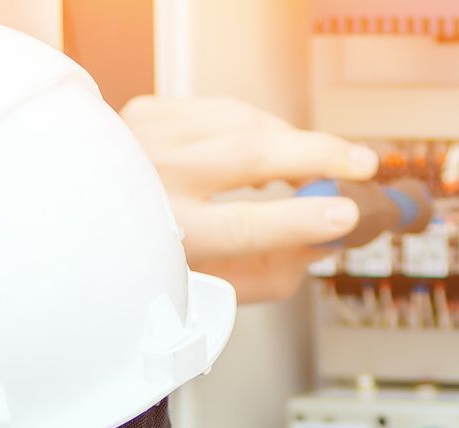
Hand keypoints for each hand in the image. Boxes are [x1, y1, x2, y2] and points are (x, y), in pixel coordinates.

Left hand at [123, 95, 377, 303]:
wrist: (95, 220)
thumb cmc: (164, 261)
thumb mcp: (218, 288)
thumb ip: (277, 269)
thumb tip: (330, 236)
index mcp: (171, 239)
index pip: (243, 226)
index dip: (299, 219)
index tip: (346, 214)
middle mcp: (154, 182)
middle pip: (247, 156)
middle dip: (315, 156)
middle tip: (363, 165)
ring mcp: (149, 138)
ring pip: (242, 122)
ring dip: (292, 140)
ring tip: (323, 162)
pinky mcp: (150, 111)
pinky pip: (224, 109)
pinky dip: (257, 126)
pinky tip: (271, 147)